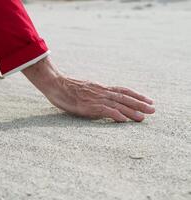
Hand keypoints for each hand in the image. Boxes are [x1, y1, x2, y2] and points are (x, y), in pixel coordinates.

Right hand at [23, 57, 154, 121]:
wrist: (54, 83)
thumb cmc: (65, 87)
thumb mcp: (83, 88)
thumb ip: (94, 94)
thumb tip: (100, 100)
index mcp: (100, 88)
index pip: (122, 90)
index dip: (135, 95)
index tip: (147, 100)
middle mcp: (100, 92)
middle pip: (124, 97)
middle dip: (139, 103)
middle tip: (152, 110)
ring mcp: (95, 98)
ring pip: (117, 104)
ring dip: (131, 111)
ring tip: (143, 117)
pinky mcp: (88, 105)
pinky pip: (105, 110)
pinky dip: (115, 115)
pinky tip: (124, 120)